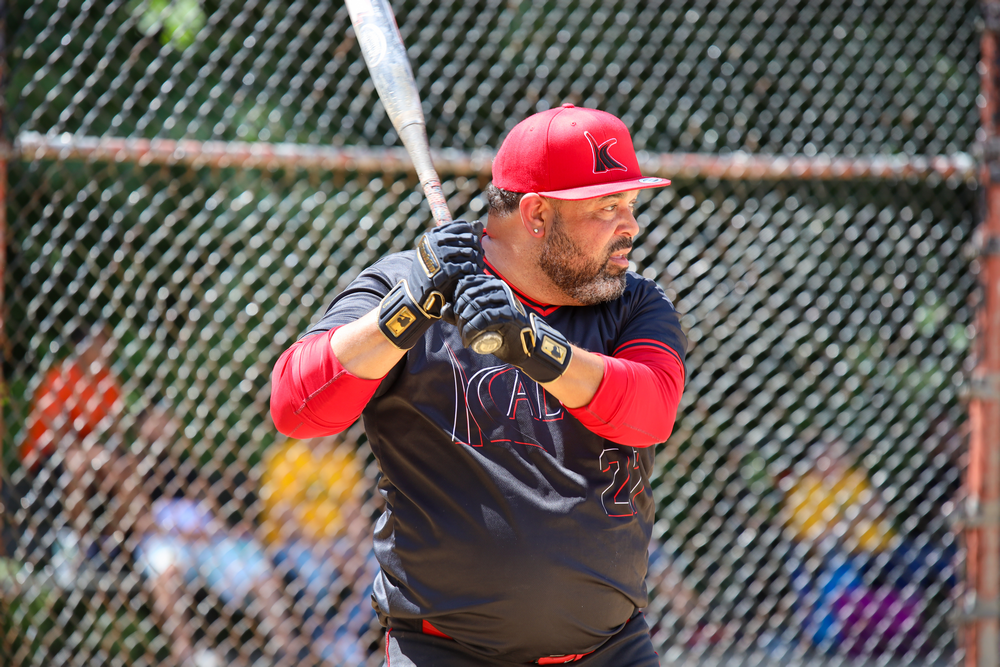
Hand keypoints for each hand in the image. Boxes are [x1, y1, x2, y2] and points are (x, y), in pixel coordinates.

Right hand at [378, 220, 482, 348]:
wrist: (418, 295)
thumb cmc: (432, 271)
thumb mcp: (440, 251)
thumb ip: (459, 237)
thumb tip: (478, 224)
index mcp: (433, 235)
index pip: (462, 226)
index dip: (471, 234)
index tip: (474, 243)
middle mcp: (434, 243)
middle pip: (469, 238)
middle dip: (477, 248)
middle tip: (480, 257)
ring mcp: (439, 256)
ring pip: (470, 252)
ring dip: (477, 260)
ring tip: (478, 266)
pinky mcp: (445, 271)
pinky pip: (468, 266)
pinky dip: (473, 270)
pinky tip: (472, 274)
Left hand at [451, 274, 571, 382]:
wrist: (521, 345)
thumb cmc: (497, 330)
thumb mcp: (475, 319)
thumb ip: (459, 313)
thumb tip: (444, 308)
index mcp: (491, 283)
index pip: (464, 284)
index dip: (456, 300)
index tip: (456, 317)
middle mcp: (499, 287)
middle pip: (468, 296)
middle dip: (459, 315)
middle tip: (461, 330)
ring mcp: (506, 300)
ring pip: (475, 308)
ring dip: (464, 325)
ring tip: (464, 337)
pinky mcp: (509, 314)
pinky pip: (483, 319)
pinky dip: (471, 331)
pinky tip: (468, 340)